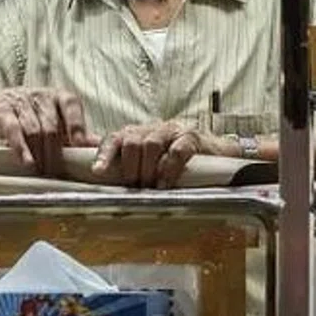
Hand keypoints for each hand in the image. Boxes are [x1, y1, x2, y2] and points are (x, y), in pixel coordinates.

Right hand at [0, 88, 89, 174]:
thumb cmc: (29, 117)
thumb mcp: (54, 122)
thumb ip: (76, 135)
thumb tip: (101, 148)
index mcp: (57, 97)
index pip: (71, 105)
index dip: (77, 126)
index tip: (81, 147)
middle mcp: (40, 96)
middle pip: (52, 126)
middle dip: (55, 153)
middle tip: (58, 174)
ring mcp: (19, 101)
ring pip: (33, 130)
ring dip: (39, 154)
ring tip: (43, 173)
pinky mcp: (0, 110)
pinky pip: (11, 129)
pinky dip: (20, 147)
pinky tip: (26, 162)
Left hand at [92, 120, 230, 189]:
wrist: (216, 152)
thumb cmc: (179, 159)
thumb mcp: (151, 160)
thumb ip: (130, 165)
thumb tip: (103, 178)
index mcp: (139, 133)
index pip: (115, 138)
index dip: (104, 154)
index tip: (98, 171)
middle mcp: (153, 128)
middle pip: (132, 141)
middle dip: (130, 167)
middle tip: (134, 187)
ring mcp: (173, 131)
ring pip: (151, 144)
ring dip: (147, 169)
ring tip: (149, 187)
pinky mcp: (192, 137)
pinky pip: (177, 151)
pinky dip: (168, 169)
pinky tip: (165, 184)